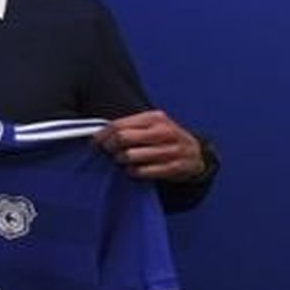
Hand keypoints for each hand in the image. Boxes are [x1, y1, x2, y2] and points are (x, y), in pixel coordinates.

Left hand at [92, 110, 207, 180]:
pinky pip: (143, 171)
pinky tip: (132, 170)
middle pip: (122, 138)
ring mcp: (171, 149)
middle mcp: (164, 131)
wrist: (195, 154)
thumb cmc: (163, 139)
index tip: (95, 144)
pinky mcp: (175, 167)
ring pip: (130, 156)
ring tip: (121, 161)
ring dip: (121, 160)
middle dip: (110, 147)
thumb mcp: (150, 126)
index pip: (119, 125)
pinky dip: (133, 172)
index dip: (102, 136)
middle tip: (110, 153)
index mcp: (155, 118)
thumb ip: (128, 127)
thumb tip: (97, 136)